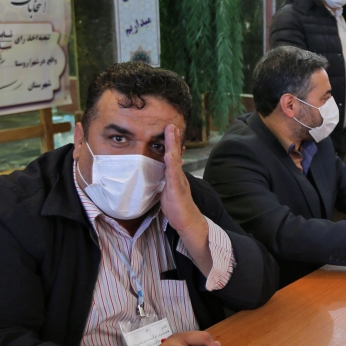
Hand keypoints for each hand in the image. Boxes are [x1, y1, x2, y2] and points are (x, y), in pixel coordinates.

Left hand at [160, 125, 212, 274]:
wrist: (187, 221)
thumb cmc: (177, 208)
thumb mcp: (167, 191)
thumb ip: (164, 181)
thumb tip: (158, 174)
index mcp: (174, 175)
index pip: (171, 156)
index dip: (170, 143)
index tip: (169, 130)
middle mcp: (178, 175)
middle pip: (175, 153)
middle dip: (173, 138)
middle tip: (171, 124)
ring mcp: (179, 180)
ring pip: (175, 159)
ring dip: (173, 145)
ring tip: (171, 132)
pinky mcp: (178, 188)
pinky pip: (174, 174)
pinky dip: (172, 163)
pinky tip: (169, 154)